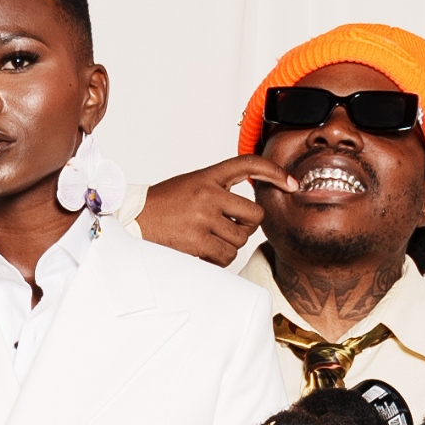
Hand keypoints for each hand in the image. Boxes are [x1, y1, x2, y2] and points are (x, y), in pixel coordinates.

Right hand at [136, 155, 297, 265]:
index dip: (275, 172)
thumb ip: (219, 190)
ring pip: (240, 240)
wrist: (131, 221)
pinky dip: (218, 259)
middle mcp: (208, 194)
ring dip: (229, 245)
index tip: (292, 183)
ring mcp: (203, 219)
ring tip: (209, 240)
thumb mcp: (191, 186)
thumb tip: (252, 211)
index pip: (248, 165)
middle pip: (254, 215)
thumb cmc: (162, 206)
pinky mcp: (197, 243)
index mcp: (207, 176)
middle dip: (247, 226)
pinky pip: (225, 257)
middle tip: (230, 227)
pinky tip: (203, 251)